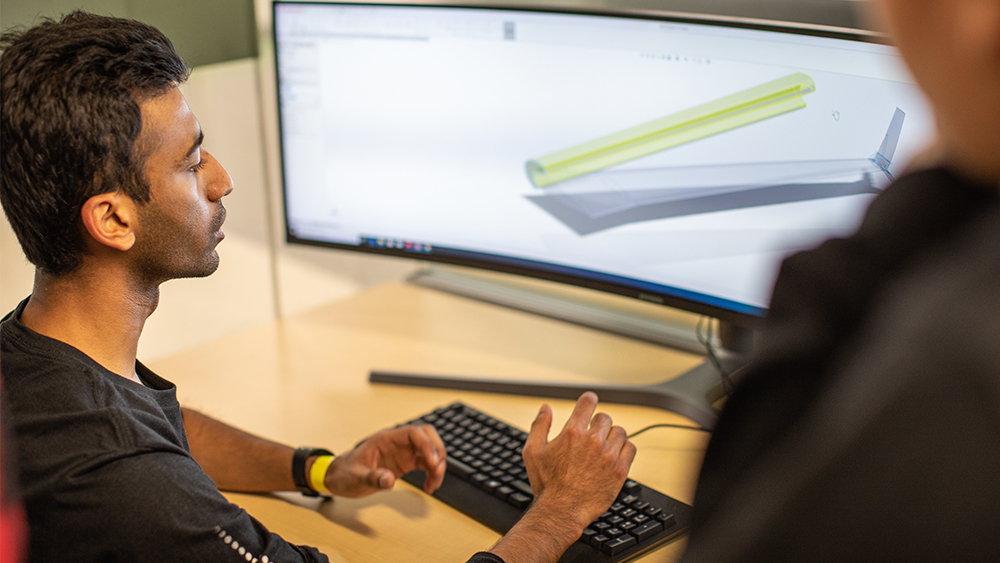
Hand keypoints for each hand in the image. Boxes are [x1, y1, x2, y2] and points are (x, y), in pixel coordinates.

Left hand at [322, 423, 446, 496]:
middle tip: (437, 471)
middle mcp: (397, 442)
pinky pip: (426, 463)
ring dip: (437, 464)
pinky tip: (430, 486)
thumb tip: (389, 480)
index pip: (414, 432)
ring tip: (434, 484)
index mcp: (386, 439)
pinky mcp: (405, 462)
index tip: (432, 463)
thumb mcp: (355, 477)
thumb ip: (372, 477)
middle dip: (437, 452)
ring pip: (429, 449)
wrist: (340, 478)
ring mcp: (403, 451)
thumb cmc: (345, 473)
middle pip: (427, 436)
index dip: (427, 445)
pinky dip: (432, 473)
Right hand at [522, 392, 635, 532]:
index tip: (590, 402)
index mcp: (572, 432)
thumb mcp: (533, 452)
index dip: (589, 400)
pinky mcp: (619, 470)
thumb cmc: (547, 484)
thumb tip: (545, 408)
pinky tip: (614, 456)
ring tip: (604, 447)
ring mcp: (608, 455)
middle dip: (598, 424)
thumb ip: (540, 425)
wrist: (562, 511)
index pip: (588, 402)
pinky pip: (630, 448)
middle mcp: (593, 441)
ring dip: (612, 436)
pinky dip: (624, 449)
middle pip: (605, 418)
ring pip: (620, 432)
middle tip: (592, 436)